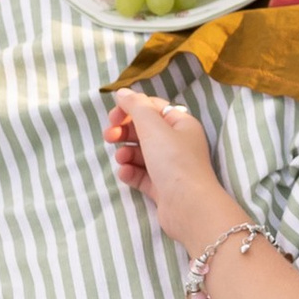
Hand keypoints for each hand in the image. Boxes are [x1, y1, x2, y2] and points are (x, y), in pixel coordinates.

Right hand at [105, 90, 241, 252]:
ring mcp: (170, 167)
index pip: (153, 108)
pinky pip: (141, 175)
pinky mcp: (162, 188)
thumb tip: (123, 92)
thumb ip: (135, 107)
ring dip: (126, 153)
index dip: (131, 109)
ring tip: (121, 159)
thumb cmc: (174, 161)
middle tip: (109, 137)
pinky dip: (131, 172)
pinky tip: (125, 173)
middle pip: (145, 131)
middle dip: (124, 132)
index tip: (113, 117)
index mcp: (181, 124)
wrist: (189, 207)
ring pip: (141, 154)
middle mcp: (178, 144)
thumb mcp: (153, 127)